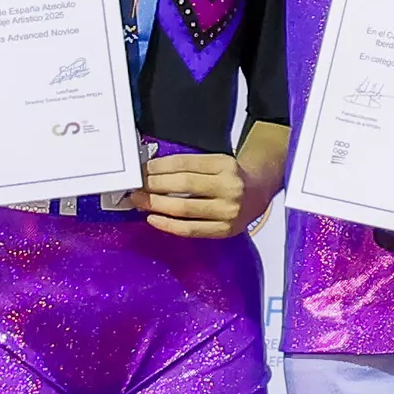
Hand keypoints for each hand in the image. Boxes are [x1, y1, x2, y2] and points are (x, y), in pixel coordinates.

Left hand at [132, 150, 256, 238]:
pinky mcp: (224, 230)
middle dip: (153, 185)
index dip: (158, 167)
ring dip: (156, 205)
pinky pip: (190, 229)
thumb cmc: (229, 177)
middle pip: (183, 185)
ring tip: (139, 202)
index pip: (184, 163)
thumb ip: (187, 167)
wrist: (258, 194)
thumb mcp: (214, 163)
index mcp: (225, 165)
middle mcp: (230, 187)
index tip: (141, 170)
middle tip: (135, 187)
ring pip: (184, 208)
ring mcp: (228, 210)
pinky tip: (153, 218)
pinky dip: (168, 225)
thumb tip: (151, 173)